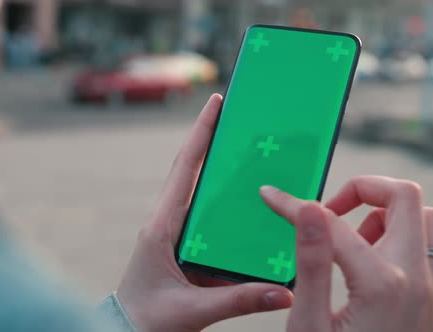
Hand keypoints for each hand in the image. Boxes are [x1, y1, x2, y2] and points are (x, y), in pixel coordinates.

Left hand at [117, 94, 293, 331]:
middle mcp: (165, 223)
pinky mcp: (180, 246)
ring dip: (217, 171)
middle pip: (190, 171)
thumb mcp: (193, 311)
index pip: (183, 171)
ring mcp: (172, 233)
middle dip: (210, 141)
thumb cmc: (149, 320)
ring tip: (246, 154)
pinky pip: (204, 218)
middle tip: (236, 118)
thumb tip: (283, 292)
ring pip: (197, 193)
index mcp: (161, 228)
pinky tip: (244, 206)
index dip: (200, 134)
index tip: (215, 103)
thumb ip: (238, 301)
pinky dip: (222, 205)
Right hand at [260, 176, 432, 331]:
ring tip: (349, 244)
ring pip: (425, 221)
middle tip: (329, 214)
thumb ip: (311, 262)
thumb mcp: (310, 325)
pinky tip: (366, 271)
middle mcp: (418, 279)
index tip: (271, 197)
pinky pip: (428, 251)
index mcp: (382, 283)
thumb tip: (310, 207)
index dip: (294, 205)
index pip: (332, 222)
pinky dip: (398, 241)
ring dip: (386, 217)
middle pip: (405, 197)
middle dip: (362, 191)